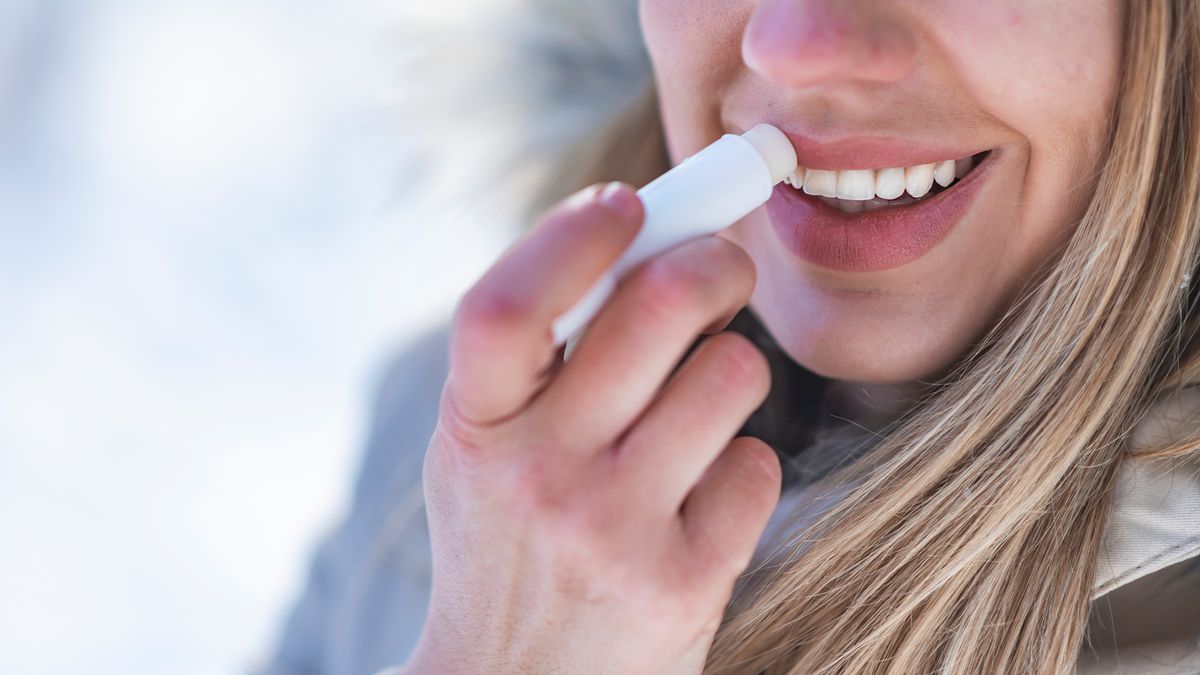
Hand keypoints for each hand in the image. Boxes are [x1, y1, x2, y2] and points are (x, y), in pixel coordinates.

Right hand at [407, 182, 781, 674]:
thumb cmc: (507, 543)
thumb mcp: (487, 451)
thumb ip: (538, 359)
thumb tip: (645, 241)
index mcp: (473, 427)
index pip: (507, 305)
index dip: (572, 235)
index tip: (626, 199)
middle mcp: (538, 474)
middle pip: (658, 309)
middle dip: (714, 263)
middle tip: (724, 265)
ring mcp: (613, 529)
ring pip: (731, 374)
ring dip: (732, 370)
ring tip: (700, 405)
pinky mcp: (686, 579)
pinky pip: (757, 463)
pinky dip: (741, 463)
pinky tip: (701, 498)